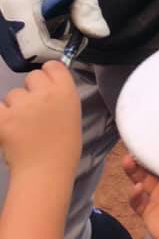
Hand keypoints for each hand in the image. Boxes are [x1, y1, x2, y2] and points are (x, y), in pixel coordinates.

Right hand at [0, 0, 108, 70]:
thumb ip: (86, 8)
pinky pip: (9, 35)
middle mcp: (1, 16)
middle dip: (44, 51)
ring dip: (34, 44)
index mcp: (19, 8)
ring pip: (13, 48)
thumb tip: (100, 34)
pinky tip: (39, 20)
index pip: (36, 50)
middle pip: (21, 55)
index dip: (58, 50)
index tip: (73, 38)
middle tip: (62, 35)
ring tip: (52, 26)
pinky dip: (25, 35)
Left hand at [0, 61, 80, 182]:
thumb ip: (60, 96)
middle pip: (32, 77)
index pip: (53, 66)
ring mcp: (22, 105)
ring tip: (20, 127)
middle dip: (30, 91)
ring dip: (14, 107)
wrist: (46, 172)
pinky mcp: (3, 118)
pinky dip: (1, 116)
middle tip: (32, 111)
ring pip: (12, 94)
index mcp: (66, 91)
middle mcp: (44, 93)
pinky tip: (5, 125)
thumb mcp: (72, 114)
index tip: (45, 87)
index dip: (47, 75)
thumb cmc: (63, 147)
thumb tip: (45, 87)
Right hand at [123, 154, 158, 238]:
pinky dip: (134, 195)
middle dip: (140, 159)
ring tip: (127, 161)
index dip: (153, 150)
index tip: (143, 140)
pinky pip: (137, 202)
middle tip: (131, 149)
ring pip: (141, 182)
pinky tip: (137, 189)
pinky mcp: (149, 213)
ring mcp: (158, 199)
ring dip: (133, 172)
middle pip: (150, 169)